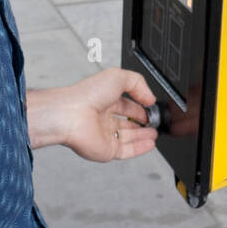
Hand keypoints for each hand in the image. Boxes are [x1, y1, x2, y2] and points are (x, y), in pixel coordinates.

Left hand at [27, 69, 157, 161]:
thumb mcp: (118, 77)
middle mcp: (103, 117)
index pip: (125, 104)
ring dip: (143, 136)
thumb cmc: (87, 95)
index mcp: (104, 99)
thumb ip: (138, 83)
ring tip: (155, 133)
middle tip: (154, 122)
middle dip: (142, 123)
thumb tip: (150, 97)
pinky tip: (150, 144)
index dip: (139, 106)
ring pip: (128, 138)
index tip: (151, 106)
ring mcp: (104, 135)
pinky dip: (140, 148)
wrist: (72, 115)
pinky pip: (127, 151)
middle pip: (126, 122)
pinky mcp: (106, 150)